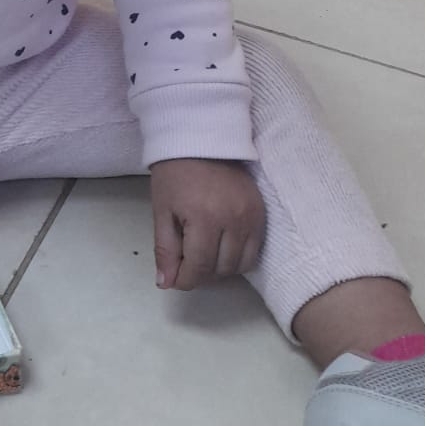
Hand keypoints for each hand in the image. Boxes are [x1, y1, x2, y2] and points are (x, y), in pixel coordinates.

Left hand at [150, 158, 265, 291]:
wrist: (201, 142)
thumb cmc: (175, 175)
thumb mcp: (162, 211)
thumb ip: (165, 249)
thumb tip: (166, 284)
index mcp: (204, 218)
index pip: (199, 267)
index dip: (185, 280)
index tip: (175, 279)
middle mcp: (233, 220)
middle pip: (221, 269)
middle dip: (201, 274)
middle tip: (187, 262)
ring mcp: (252, 217)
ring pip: (241, 265)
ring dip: (221, 268)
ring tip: (204, 254)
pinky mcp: (262, 214)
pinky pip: (255, 251)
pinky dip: (238, 257)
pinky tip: (222, 247)